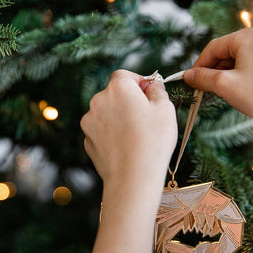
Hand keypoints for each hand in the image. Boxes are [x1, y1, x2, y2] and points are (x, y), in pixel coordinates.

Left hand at [80, 70, 176, 184]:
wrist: (133, 176)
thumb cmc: (152, 141)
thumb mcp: (165, 109)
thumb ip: (158, 91)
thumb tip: (153, 86)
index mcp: (118, 88)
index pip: (125, 75)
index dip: (139, 82)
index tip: (150, 93)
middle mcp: (99, 100)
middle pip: (114, 94)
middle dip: (129, 101)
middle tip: (147, 116)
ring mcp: (90, 122)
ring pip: (106, 113)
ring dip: (119, 117)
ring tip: (137, 135)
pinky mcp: (87, 140)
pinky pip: (101, 131)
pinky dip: (111, 134)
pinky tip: (125, 146)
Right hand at [183, 28, 252, 117]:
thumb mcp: (226, 85)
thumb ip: (203, 78)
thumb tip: (188, 76)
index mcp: (246, 38)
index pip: (212, 48)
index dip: (198, 65)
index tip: (190, 79)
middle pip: (223, 53)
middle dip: (212, 72)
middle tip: (202, 89)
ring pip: (234, 61)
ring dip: (223, 76)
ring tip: (220, 92)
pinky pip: (245, 66)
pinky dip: (235, 77)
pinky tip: (234, 91)